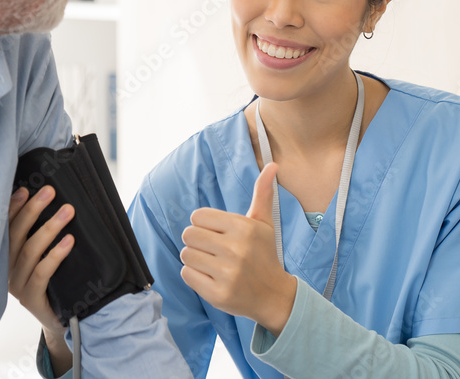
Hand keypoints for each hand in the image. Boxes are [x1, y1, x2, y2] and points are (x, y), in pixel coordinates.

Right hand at [8, 185, 74, 370]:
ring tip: (68, 211)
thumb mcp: (46, 254)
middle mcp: (6, 270)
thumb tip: (57, 201)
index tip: (25, 189)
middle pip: (16, 235)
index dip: (13, 208)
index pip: (5, 228)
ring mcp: (16, 286)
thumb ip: (43, 233)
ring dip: (49, 228)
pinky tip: (69, 241)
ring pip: (29, 251)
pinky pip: (42, 273)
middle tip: (50, 191)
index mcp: (6, 256)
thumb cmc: (55, 280)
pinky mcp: (31, 299)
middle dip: (33, 210)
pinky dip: (55, 255)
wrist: (61, 318)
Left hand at [179, 163, 296, 334]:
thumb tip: (272, 164)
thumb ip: (263, 193)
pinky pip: (187, 275)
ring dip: (195, 259)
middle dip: (197, 241)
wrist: (273, 295)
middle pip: (188, 234)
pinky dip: (195, 276)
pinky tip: (212, 277)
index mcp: (244, 227)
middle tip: (212, 249)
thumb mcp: (264, 223)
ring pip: (186, 255)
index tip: (218, 234)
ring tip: (213, 263)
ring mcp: (227, 273)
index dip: (204, 224)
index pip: (198, 216)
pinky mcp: (217, 294)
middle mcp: (235, 249)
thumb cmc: (264, 254)